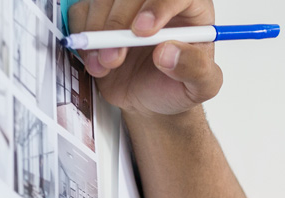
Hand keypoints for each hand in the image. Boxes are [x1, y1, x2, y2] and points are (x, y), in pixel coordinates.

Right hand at [67, 0, 222, 116]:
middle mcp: (157, 2)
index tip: (142, 32)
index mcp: (191, 9)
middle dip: (118, 24)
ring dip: (98, 32)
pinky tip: (96, 61)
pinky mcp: (101, 14)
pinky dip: (83, 35)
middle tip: (114, 58)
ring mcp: (127, 7)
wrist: (152, 101)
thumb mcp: (202, 86)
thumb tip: (169, 53)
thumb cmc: (178, 88)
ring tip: (106, 65)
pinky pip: (82, 11)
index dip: (157, 7)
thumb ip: (196, 69)